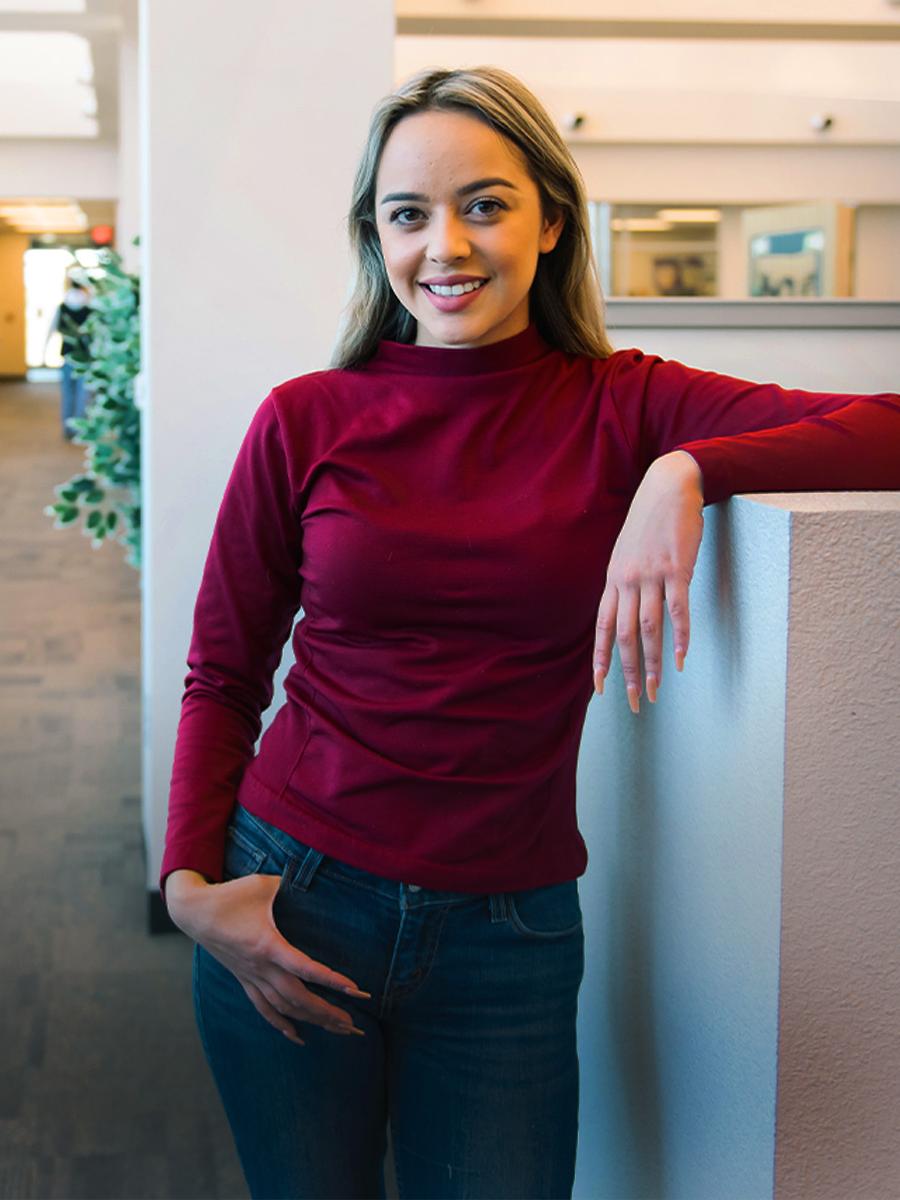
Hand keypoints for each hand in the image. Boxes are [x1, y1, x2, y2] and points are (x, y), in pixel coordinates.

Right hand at [166, 870, 370, 1045]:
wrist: (193, 912)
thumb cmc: (230, 895)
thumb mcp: (262, 884)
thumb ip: (290, 886)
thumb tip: (314, 882)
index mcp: (267, 944)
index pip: (304, 968)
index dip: (330, 979)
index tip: (355, 988)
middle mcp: (260, 967)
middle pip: (298, 998)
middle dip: (327, 1013)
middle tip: (354, 1024)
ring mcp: (251, 976)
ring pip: (284, 1008)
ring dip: (312, 1020)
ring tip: (338, 1029)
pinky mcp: (244, 979)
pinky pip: (264, 1009)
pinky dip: (283, 1025)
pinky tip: (298, 1037)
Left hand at [592, 450, 703, 712]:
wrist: (668, 487)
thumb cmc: (649, 522)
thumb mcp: (627, 552)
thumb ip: (624, 582)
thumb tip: (625, 611)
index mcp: (613, 579)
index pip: (603, 628)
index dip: (601, 659)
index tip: (600, 688)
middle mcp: (627, 580)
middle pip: (624, 636)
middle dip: (627, 673)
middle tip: (633, 703)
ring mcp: (651, 575)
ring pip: (648, 629)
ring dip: (651, 663)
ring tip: (655, 690)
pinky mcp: (677, 569)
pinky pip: (677, 610)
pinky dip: (679, 637)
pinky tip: (678, 660)